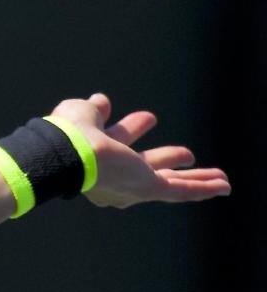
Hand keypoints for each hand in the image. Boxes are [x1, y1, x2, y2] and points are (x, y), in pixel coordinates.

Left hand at [50, 93, 229, 208]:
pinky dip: (203, 188)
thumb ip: (94, 110)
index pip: (118, 142)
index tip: (148, 117)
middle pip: (147, 165)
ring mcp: (133, 184)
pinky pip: (180, 191)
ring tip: (217, 175)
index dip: (131, 129)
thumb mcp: (82, 113)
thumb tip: (101, 100)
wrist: (70, 152)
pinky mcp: (148, 189)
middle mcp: (115, 174)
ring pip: (170, 182)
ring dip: (194, 177)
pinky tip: (224, 186)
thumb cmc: (68, 133)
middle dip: (166, 158)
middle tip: (187, 153)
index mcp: (94, 155)